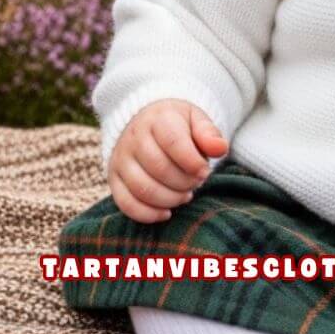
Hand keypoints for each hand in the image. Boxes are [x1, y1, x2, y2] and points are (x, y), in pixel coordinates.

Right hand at [108, 99, 228, 222]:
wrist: (145, 122)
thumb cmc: (177, 125)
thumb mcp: (196, 120)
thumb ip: (209, 134)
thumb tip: (220, 148)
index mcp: (158, 119)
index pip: (174, 142)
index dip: (193, 163)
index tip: (205, 172)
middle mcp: (134, 137)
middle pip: (159, 168)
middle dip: (184, 183)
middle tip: (195, 183)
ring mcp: (121, 159)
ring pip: (142, 188)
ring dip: (170, 199)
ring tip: (184, 195)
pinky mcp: (114, 178)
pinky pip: (125, 203)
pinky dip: (148, 214)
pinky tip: (166, 212)